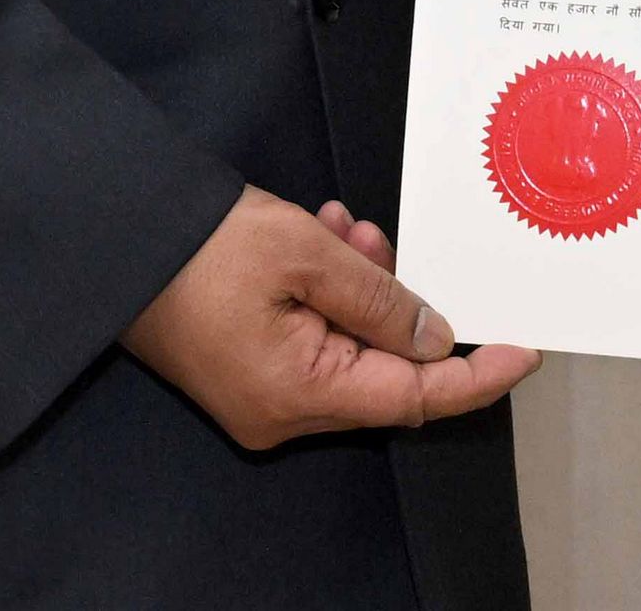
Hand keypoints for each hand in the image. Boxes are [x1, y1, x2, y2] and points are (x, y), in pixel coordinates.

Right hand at [122, 186, 536, 451]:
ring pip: (347, 345)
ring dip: (360, 285)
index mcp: (297, 394)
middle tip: (379, 241)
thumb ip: (382, 300)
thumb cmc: (206, 245)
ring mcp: (259, 396)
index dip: (474, 376)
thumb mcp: (309, 255)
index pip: (412, 397)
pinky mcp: (244, 371)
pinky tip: (319, 239)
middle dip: (396, 301)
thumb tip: (436, 340)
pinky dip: (327, 293)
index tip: (524, 352)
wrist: (115, 238)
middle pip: (379, 370)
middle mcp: (280, 412)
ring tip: (340, 229)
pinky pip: (311, 340)